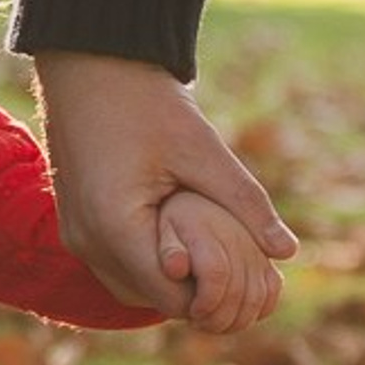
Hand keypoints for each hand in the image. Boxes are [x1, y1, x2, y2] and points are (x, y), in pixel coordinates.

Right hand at [32, 49, 296, 315]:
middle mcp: (87, 242)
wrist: (90, 64)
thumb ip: (245, 203)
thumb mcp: (202, 149)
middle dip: (196, 290)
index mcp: (115, 228)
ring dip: (171, 279)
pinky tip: (180, 237)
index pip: (172, 298)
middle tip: (238, 265)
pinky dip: (149, 263)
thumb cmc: (146, 101)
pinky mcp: (75, 225)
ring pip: (132, 287)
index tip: (249, 276)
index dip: (215, 296)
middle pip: (152, 300)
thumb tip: (289, 251)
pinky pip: (116, 266)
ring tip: (212, 251)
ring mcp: (76, 236)